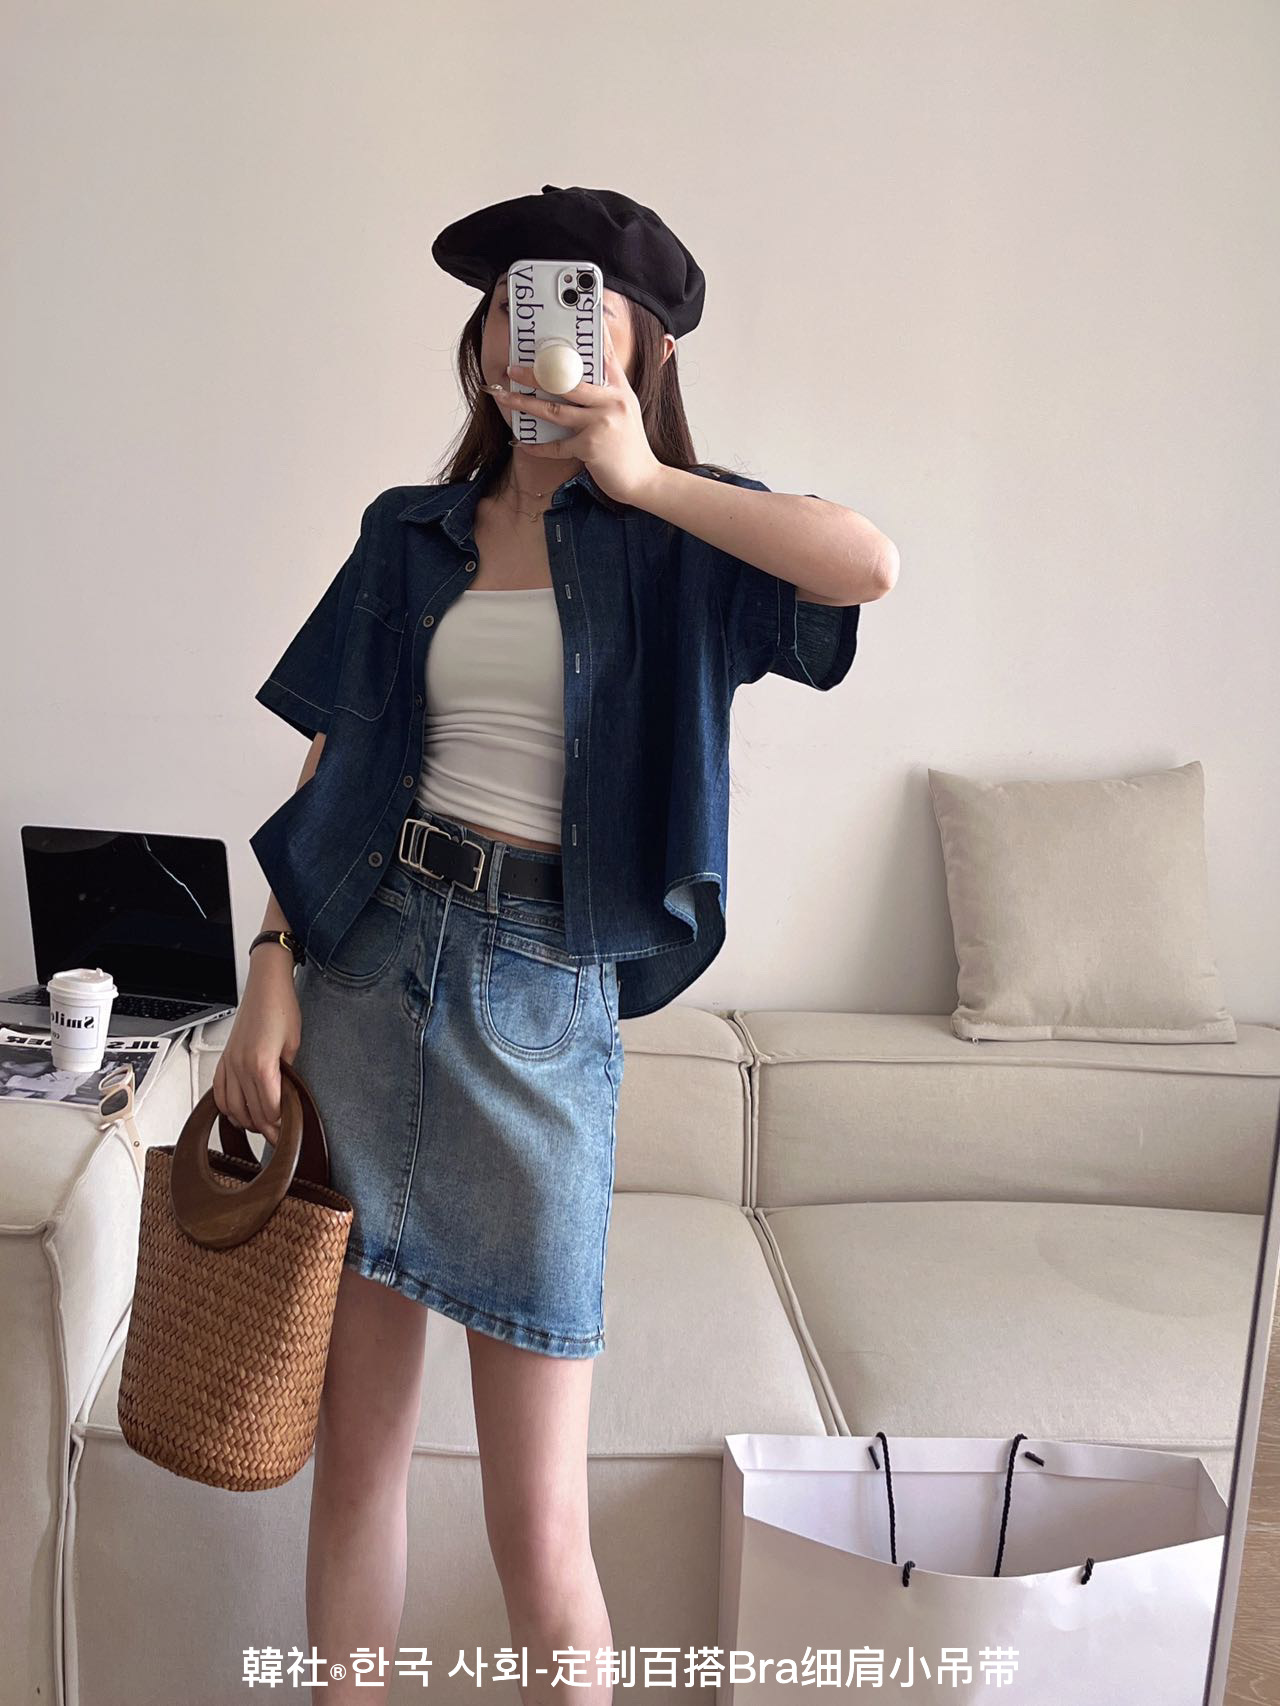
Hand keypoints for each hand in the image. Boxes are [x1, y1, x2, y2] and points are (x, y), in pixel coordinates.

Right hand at [213, 953, 300, 1142]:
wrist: (265, 987)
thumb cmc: (282, 1009)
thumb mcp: (294, 1045)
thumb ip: (287, 1075)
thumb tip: (286, 1097)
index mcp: (261, 1065)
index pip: (270, 1109)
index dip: (281, 1124)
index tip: (289, 1130)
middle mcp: (240, 1066)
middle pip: (251, 1113)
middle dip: (266, 1128)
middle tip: (279, 1135)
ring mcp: (229, 1063)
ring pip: (231, 1107)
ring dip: (246, 1121)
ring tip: (261, 1126)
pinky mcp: (223, 1058)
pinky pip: (218, 1092)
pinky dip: (226, 1107)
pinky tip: (237, 1112)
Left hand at [485, 314, 663, 507]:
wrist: (644, 479)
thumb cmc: (630, 446)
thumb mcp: (625, 411)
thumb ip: (606, 393)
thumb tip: (576, 381)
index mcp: (619, 390)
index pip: (603, 355)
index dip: (587, 336)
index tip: (569, 318)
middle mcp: (611, 402)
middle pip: (567, 382)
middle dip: (536, 374)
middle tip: (512, 369)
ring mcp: (601, 424)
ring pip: (555, 410)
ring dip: (526, 404)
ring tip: (505, 398)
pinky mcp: (591, 448)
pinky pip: (557, 445)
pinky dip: (537, 446)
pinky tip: (521, 442)